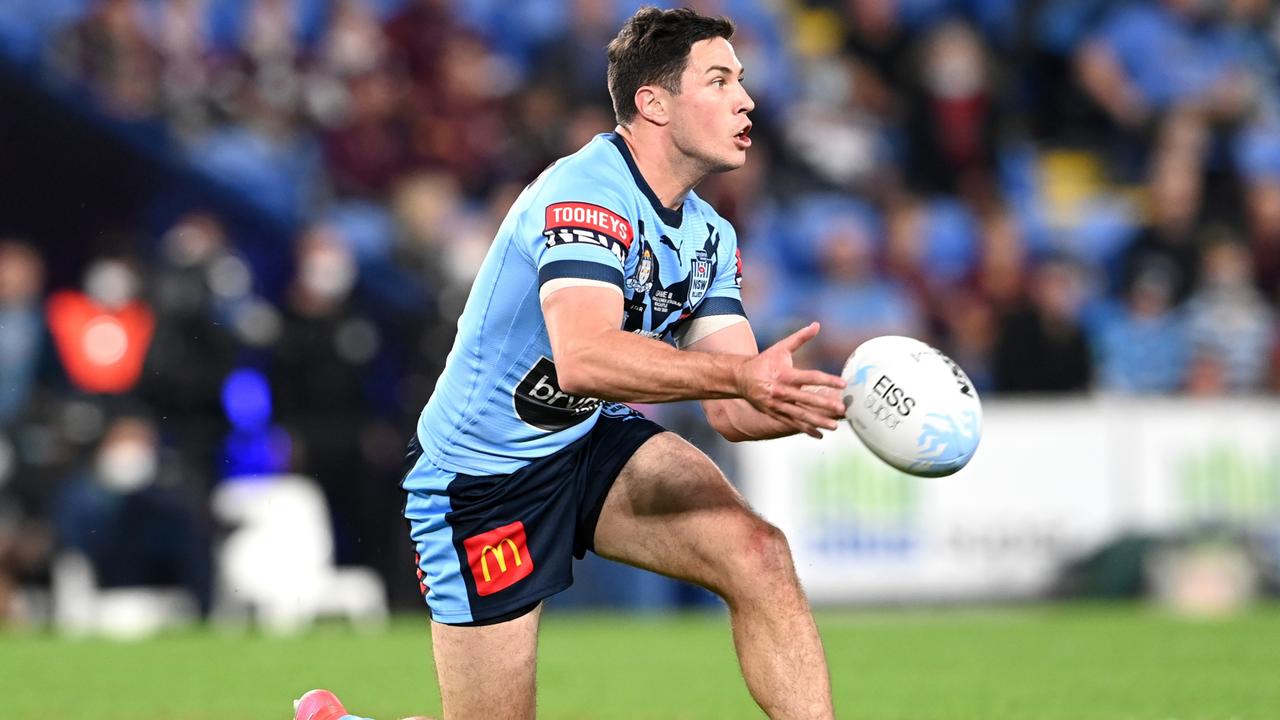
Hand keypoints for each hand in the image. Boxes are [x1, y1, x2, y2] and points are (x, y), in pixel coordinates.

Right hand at [734, 322, 846, 437]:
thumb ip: (800, 338)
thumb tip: (817, 325)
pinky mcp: (774, 414)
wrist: (740, 378)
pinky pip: (792, 424)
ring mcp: (777, 405)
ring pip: (801, 415)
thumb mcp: (781, 348)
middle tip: (841, 408)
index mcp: (784, 374)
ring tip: (834, 426)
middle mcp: (781, 391)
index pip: (810, 377)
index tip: (842, 383)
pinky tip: (819, 435)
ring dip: (818, 421)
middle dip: (825, 405)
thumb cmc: (764, 362)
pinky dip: (806, 430)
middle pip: (806, 399)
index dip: (827, 380)